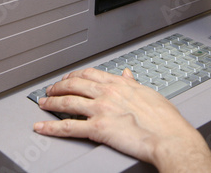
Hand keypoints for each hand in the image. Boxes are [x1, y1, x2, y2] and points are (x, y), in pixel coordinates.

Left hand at [33, 68, 210, 171]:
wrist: (169, 137)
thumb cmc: (164, 118)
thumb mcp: (148, 92)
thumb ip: (133, 83)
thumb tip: (127, 74)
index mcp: (119, 83)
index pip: (90, 73)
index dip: (75, 74)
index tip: (69, 77)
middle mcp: (107, 92)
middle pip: (74, 84)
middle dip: (59, 85)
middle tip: (50, 89)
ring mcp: (100, 109)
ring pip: (68, 101)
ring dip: (51, 102)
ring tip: (42, 103)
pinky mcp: (97, 128)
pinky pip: (68, 126)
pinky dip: (51, 126)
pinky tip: (42, 126)